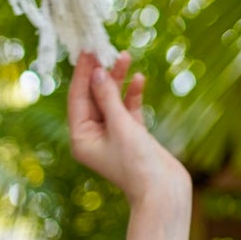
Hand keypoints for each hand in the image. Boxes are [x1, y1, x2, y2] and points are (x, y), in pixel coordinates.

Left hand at [67, 51, 188, 210]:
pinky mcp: (132, 136)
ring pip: (112, 100)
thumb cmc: (137, 163)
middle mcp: (93, 137)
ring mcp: (113, 136)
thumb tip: (95, 72)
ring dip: (118, 79)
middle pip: (93, 97)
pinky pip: (128, 109)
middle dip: (100, 73)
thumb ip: (107, 97)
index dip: (82, 73)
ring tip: (125, 55)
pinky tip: (139, 79)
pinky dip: (133, 94)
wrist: (163, 191)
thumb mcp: (120, 125)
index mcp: (81, 138)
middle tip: (104, 47)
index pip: (77, 99)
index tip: (86, 50)